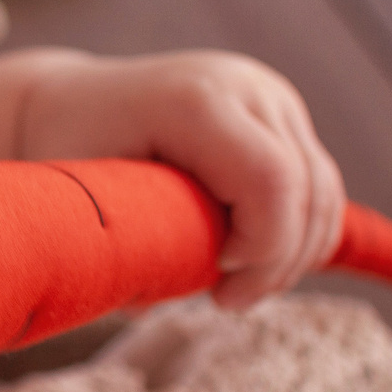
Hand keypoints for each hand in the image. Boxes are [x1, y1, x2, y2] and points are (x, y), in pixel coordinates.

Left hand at [18, 50, 345, 307]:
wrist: (75, 100)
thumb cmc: (69, 149)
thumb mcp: (76, 194)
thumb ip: (112, 246)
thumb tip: (140, 307)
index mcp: (192, 98)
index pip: (270, 179)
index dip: (263, 243)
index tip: (216, 282)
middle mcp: (242, 84)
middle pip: (306, 186)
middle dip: (279, 261)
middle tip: (226, 302)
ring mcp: (268, 93)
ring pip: (322, 187)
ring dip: (296, 252)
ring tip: (237, 288)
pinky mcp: (281, 112)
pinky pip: (317, 181)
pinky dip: (300, 231)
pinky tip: (256, 262)